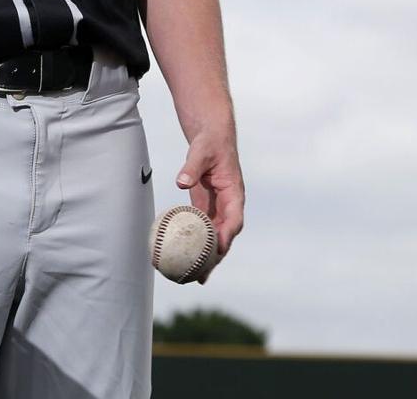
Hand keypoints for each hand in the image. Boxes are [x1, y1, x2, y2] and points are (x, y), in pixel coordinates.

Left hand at [175, 129, 243, 282]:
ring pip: (215, 237)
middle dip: (217, 256)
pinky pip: (203, 230)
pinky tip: (186, 258)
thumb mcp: (201, 152)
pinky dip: (197, 244)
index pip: (235, 218)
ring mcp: (219, 209)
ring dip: (207, 257)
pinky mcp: (208, 209)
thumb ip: (192, 167)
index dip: (228, 235)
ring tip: (195, 278)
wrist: (211, 138)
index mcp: (234, 193)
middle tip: (204, 275)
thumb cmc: (210, 144)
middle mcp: (230, 205)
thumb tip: (181, 183)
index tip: (219, 248)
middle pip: (226, 235)